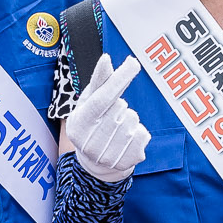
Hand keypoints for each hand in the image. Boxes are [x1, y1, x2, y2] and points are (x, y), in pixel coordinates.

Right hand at [62, 54, 149, 184]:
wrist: (95, 161)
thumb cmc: (92, 122)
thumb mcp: (90, 101)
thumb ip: (100, 80)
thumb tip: (106, 58)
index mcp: (78, 124)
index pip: (101, 99)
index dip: (118, 80)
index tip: (133, 63)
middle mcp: (90, 144)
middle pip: (120, 108)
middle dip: (121, 105)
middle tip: (111, 115)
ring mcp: (108, 157)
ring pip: (133, 121)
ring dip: (131, 118)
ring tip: (118, 127)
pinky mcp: (126, 163)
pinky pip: (144, 135)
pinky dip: (140, 131)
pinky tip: (127, 138)